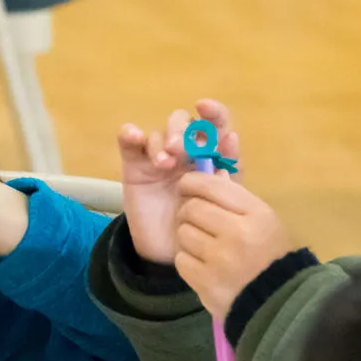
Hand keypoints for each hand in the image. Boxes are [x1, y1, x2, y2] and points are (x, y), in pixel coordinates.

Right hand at [117, 101, 240, 265]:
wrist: (170, 253)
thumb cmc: (200, 226)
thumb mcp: (221, 202)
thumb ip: (229, 174)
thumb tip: (231, 138)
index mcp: (208, 157)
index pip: (213, 126)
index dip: (212, 112)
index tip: (205, 107)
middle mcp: (183, 153)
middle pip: (181, 124)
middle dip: (181, 131)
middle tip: (179, 150)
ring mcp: (157, 158)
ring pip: (157, 134)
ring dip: (161, 142)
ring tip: (163, 164)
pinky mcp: (134, 166)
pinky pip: (129, 142)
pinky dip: (130, 134)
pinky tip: (134, 137)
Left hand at [173, 173, 294, 316]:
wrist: (277, 303)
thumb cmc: (271, 255)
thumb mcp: (264, 221)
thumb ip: (237, 198)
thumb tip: (213, 173)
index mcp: (256, 215)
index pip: (213, 186)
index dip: (193, 181)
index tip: (187, 184)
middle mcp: (237, 234)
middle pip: (192, 208)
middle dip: (189, 211)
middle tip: (195, 219)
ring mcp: (219, 259)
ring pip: (183, 233)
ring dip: (188, 237)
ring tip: (203, 245)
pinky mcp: (205, 282)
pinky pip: (181, 259)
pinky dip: (188, 260)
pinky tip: (202, 264)